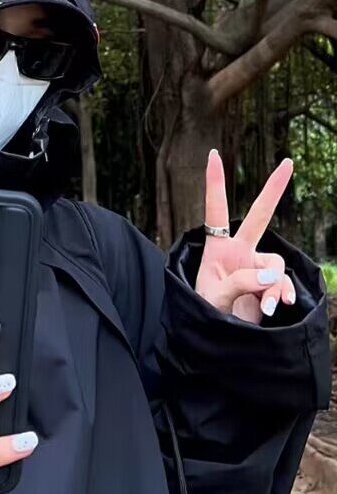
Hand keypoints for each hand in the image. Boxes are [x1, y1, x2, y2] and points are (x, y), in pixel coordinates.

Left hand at [195, 150, 296, 323]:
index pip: (216, 211)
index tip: (213, 155)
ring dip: (275, 285)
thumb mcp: (213, 299)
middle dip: (274, 190)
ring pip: (276, 264)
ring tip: (267, 308)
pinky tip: (280, 306)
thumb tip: (269, 274)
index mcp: (217, 250)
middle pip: (258, 216)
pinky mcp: (270, 284)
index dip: (215, 184)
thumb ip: (239, 283)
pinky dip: (283, 294)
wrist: (217, 338)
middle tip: (288, 163)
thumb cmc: (205, 315)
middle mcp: (239, 253)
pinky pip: (283, 283)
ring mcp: (256, 268)